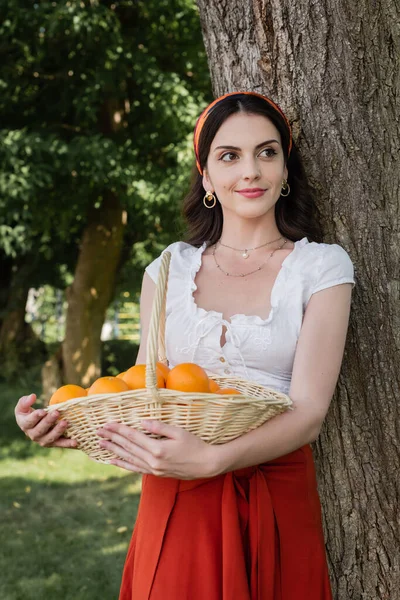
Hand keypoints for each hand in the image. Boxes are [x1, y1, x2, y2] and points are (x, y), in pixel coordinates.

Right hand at [14, 394, 77, 448]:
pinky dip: (67, 444)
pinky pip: (60, 444)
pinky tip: (75, 442)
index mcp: (25, 425)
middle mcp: (33, 435)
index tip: (43, 411)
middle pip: (40, 430)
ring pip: (50, 438)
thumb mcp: (23, 406)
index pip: (29, 422)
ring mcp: (43, 440)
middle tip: (56, 413)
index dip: (35, 417)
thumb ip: (25, 401)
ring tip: (65, 422)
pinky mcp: (53, 443)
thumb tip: (33, 396)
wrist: (34, 424)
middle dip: (49, 421)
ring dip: (58, 431)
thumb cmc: (28, 413)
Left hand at [97, 420, 218, 479]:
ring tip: (101, 445)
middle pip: (128, 447)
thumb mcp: (179, 432)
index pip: (133, 436)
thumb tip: (142, 421)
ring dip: (114, 451)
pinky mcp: (156, 473)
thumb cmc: (195, 445)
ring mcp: (153, 469)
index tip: (107, 424)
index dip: (119, 429)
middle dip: (112, 438)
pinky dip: (123, 464)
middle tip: (98, 431)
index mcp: (158, 448)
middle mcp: (153, 461)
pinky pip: (135, 468)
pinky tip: (114, 461)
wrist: (206, 464)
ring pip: (129, 458)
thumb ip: (159, 427)